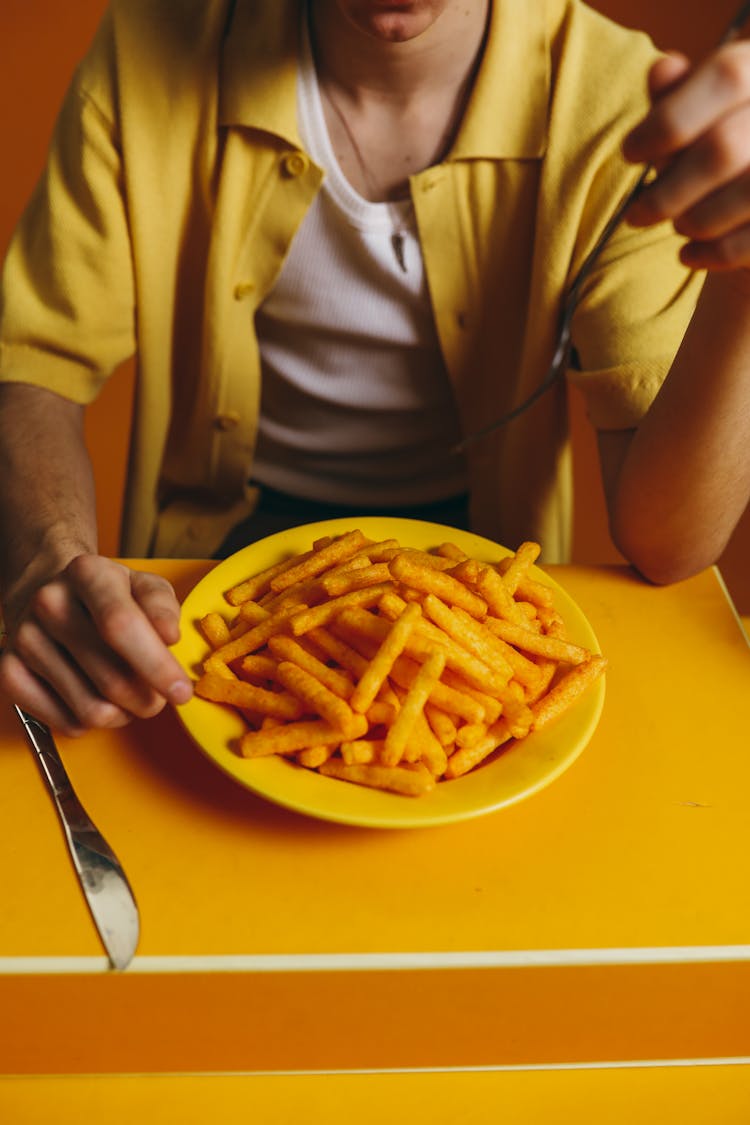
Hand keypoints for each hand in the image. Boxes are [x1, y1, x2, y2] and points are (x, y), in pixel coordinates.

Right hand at [0, 555, 192, 734]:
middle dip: (148, 700)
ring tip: (126, 696)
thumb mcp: (144, 586)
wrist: (50, 591)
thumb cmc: (109, 595)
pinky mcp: (9, 670)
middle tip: (158, 698)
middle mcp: (49, 602)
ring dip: (122, 714)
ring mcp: (25, 637)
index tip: (182, 691)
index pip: (121, 625)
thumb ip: (162, 607)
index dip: (157, 666)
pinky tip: (95, 699)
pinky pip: (63, 722)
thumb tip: (169, 637)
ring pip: (90, 709)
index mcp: (87, 573)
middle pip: (111, 677)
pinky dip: (89, 723)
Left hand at [623, 42, 749, 269]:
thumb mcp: (699, 114)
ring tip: (677, 225)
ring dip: (692, 220)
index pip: (726, 78)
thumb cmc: (723, 150)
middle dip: (668, 190)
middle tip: (637, 213)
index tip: (629, 153)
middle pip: (725, 147)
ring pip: (745, 194)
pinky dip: (712, 253)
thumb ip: (678, 94)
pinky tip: (689, 255)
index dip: (668, 118)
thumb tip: (662, 72)